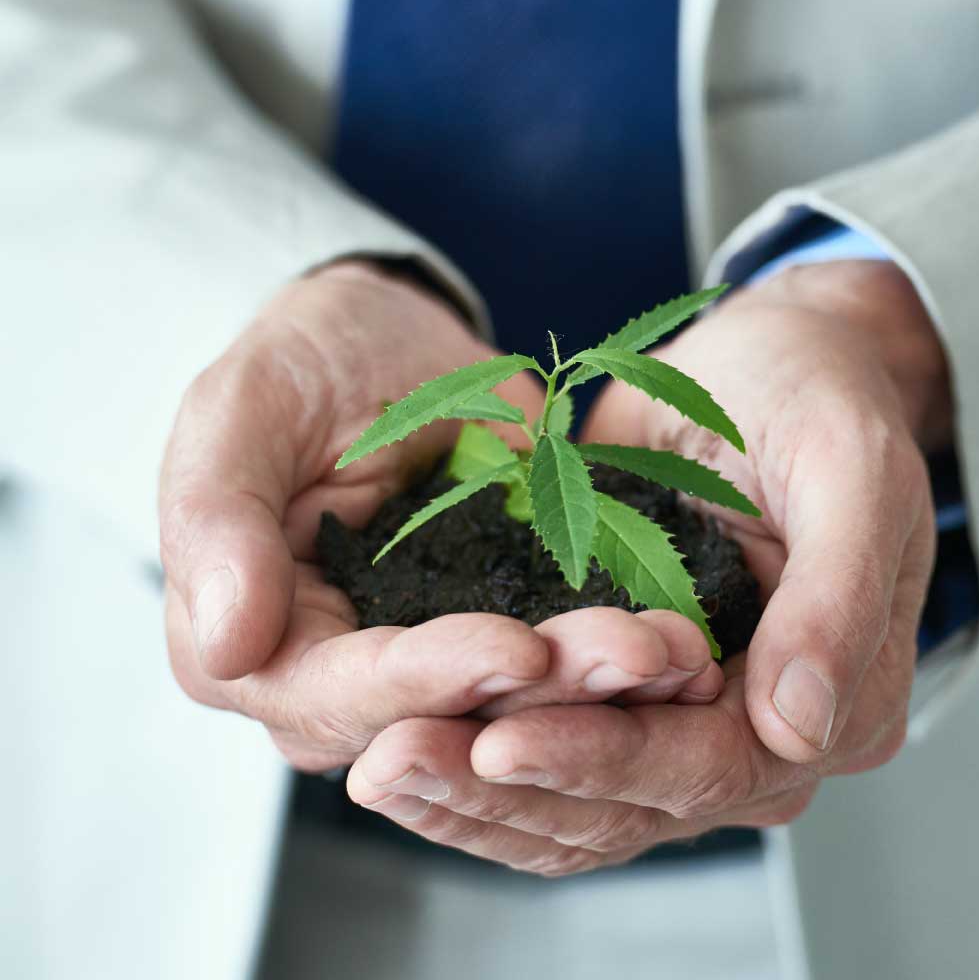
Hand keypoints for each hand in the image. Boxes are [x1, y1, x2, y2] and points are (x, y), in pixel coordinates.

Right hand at [160, 263, 721, 769]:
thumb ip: (216, 523)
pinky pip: (559, 657)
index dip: (425, 681)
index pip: (336, 695)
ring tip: (675, 650)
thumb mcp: (237, 415)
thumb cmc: (298, 364)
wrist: (383, 338)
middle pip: (440, 719)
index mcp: (256, 646)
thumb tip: (228, 646)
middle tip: (638, 657)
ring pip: (512, 705)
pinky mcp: (497, 625)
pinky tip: (684, 639)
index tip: (515, 647)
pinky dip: (617, 652)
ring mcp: (428, 657)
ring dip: (598, 688)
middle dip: (541, 696)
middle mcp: (342, 678)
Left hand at [344, 260, 948, 871]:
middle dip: (511, 790)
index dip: (610, 761)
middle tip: (399, 763)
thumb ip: (837, 596)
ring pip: (576, 797)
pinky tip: (401, 741)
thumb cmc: (819, 396)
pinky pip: (548, 741)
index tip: (501, 744)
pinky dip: (477, 758)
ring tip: (380, 765)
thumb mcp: (851, 469)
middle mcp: (756, 729)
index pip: (716, 766)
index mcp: (835, 698)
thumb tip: (798, 727)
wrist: (768, 360)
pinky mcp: (619, 683)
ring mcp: (683, 713)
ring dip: (475, 793)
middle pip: (630, 802)